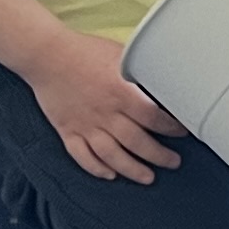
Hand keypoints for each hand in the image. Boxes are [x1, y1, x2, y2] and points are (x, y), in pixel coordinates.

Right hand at [31, 32, 185, 183]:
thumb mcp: (119, 55)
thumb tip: (161, 80)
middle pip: (137, 143)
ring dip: (132, 169)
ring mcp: (85, 125)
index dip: (171, 128)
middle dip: (160, 156)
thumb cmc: (83, 51)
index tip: (182, 131)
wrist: (46, 55)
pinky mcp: (68, 130)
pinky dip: (96, 168)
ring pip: (112, 156)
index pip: (153, 118)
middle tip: (173, 162)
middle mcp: (105, 113)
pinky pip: (82, 156)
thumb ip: (139, 72)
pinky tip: (110, 174)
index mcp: (121, 93)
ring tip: (148, 177)